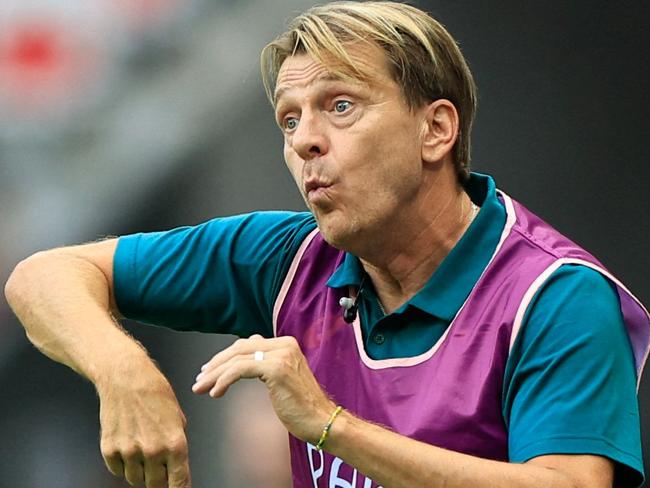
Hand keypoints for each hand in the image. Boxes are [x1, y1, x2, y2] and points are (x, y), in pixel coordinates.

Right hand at [98, 367, 190, 487]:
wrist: (126, 377)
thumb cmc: (155, 393)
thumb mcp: (177, 416)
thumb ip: (177, 441)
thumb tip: (175, 463)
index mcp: (175, 443)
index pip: (179, 483)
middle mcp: (153, 451)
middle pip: (156, 485)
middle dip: (159, 480)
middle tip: (158, 468)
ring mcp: (130, 452)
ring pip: (135, 480)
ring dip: (140, 472)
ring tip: (142, 449)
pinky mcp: (110, 450)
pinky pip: (118, 471)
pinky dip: (123, 464)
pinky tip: (128, 445)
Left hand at [192, 335, 334, 442]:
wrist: (322, 420)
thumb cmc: (302, 406)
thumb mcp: (282, 378)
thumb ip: (266, 365)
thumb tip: (242, 363)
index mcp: (285, 344)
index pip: (247, 344)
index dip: (225, 356)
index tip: (210, 370)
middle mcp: (284, 345)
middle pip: (239, 349)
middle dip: (216, 364)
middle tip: (200, 379)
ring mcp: (281, 355)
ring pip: (237, 358)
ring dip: (214, 374)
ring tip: (201, 388)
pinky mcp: (276, 369)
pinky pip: (240, 369)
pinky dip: (224, 380)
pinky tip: (216, 393)